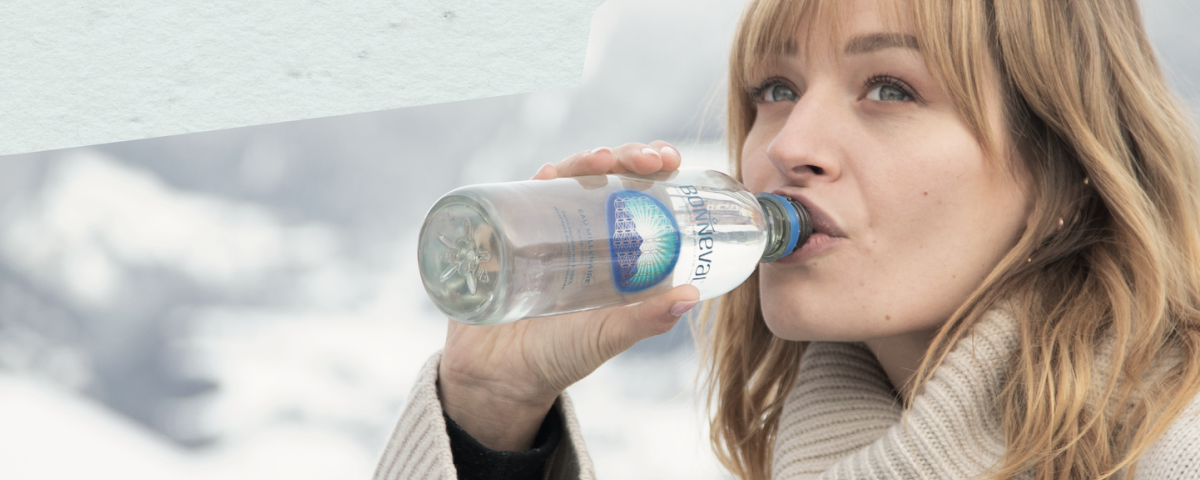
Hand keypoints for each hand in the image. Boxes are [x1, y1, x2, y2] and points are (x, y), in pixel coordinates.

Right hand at [437, 141, 698, 450]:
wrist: (499, 378)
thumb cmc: (559, 355)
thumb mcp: (607, 337)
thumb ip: (646, 321)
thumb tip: (692, 296)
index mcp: (607, 244)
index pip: (633, 191)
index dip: (652, 168)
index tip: (672, 161)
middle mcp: (574, 227)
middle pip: (601, 175)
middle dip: (626, 156)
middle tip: (649, 160)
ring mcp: (537, 227)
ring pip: (563, 177)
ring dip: (584, 161)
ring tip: (604, 161)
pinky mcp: (502, 236)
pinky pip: (516, 199)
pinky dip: (533, 182)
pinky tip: (547, 175)